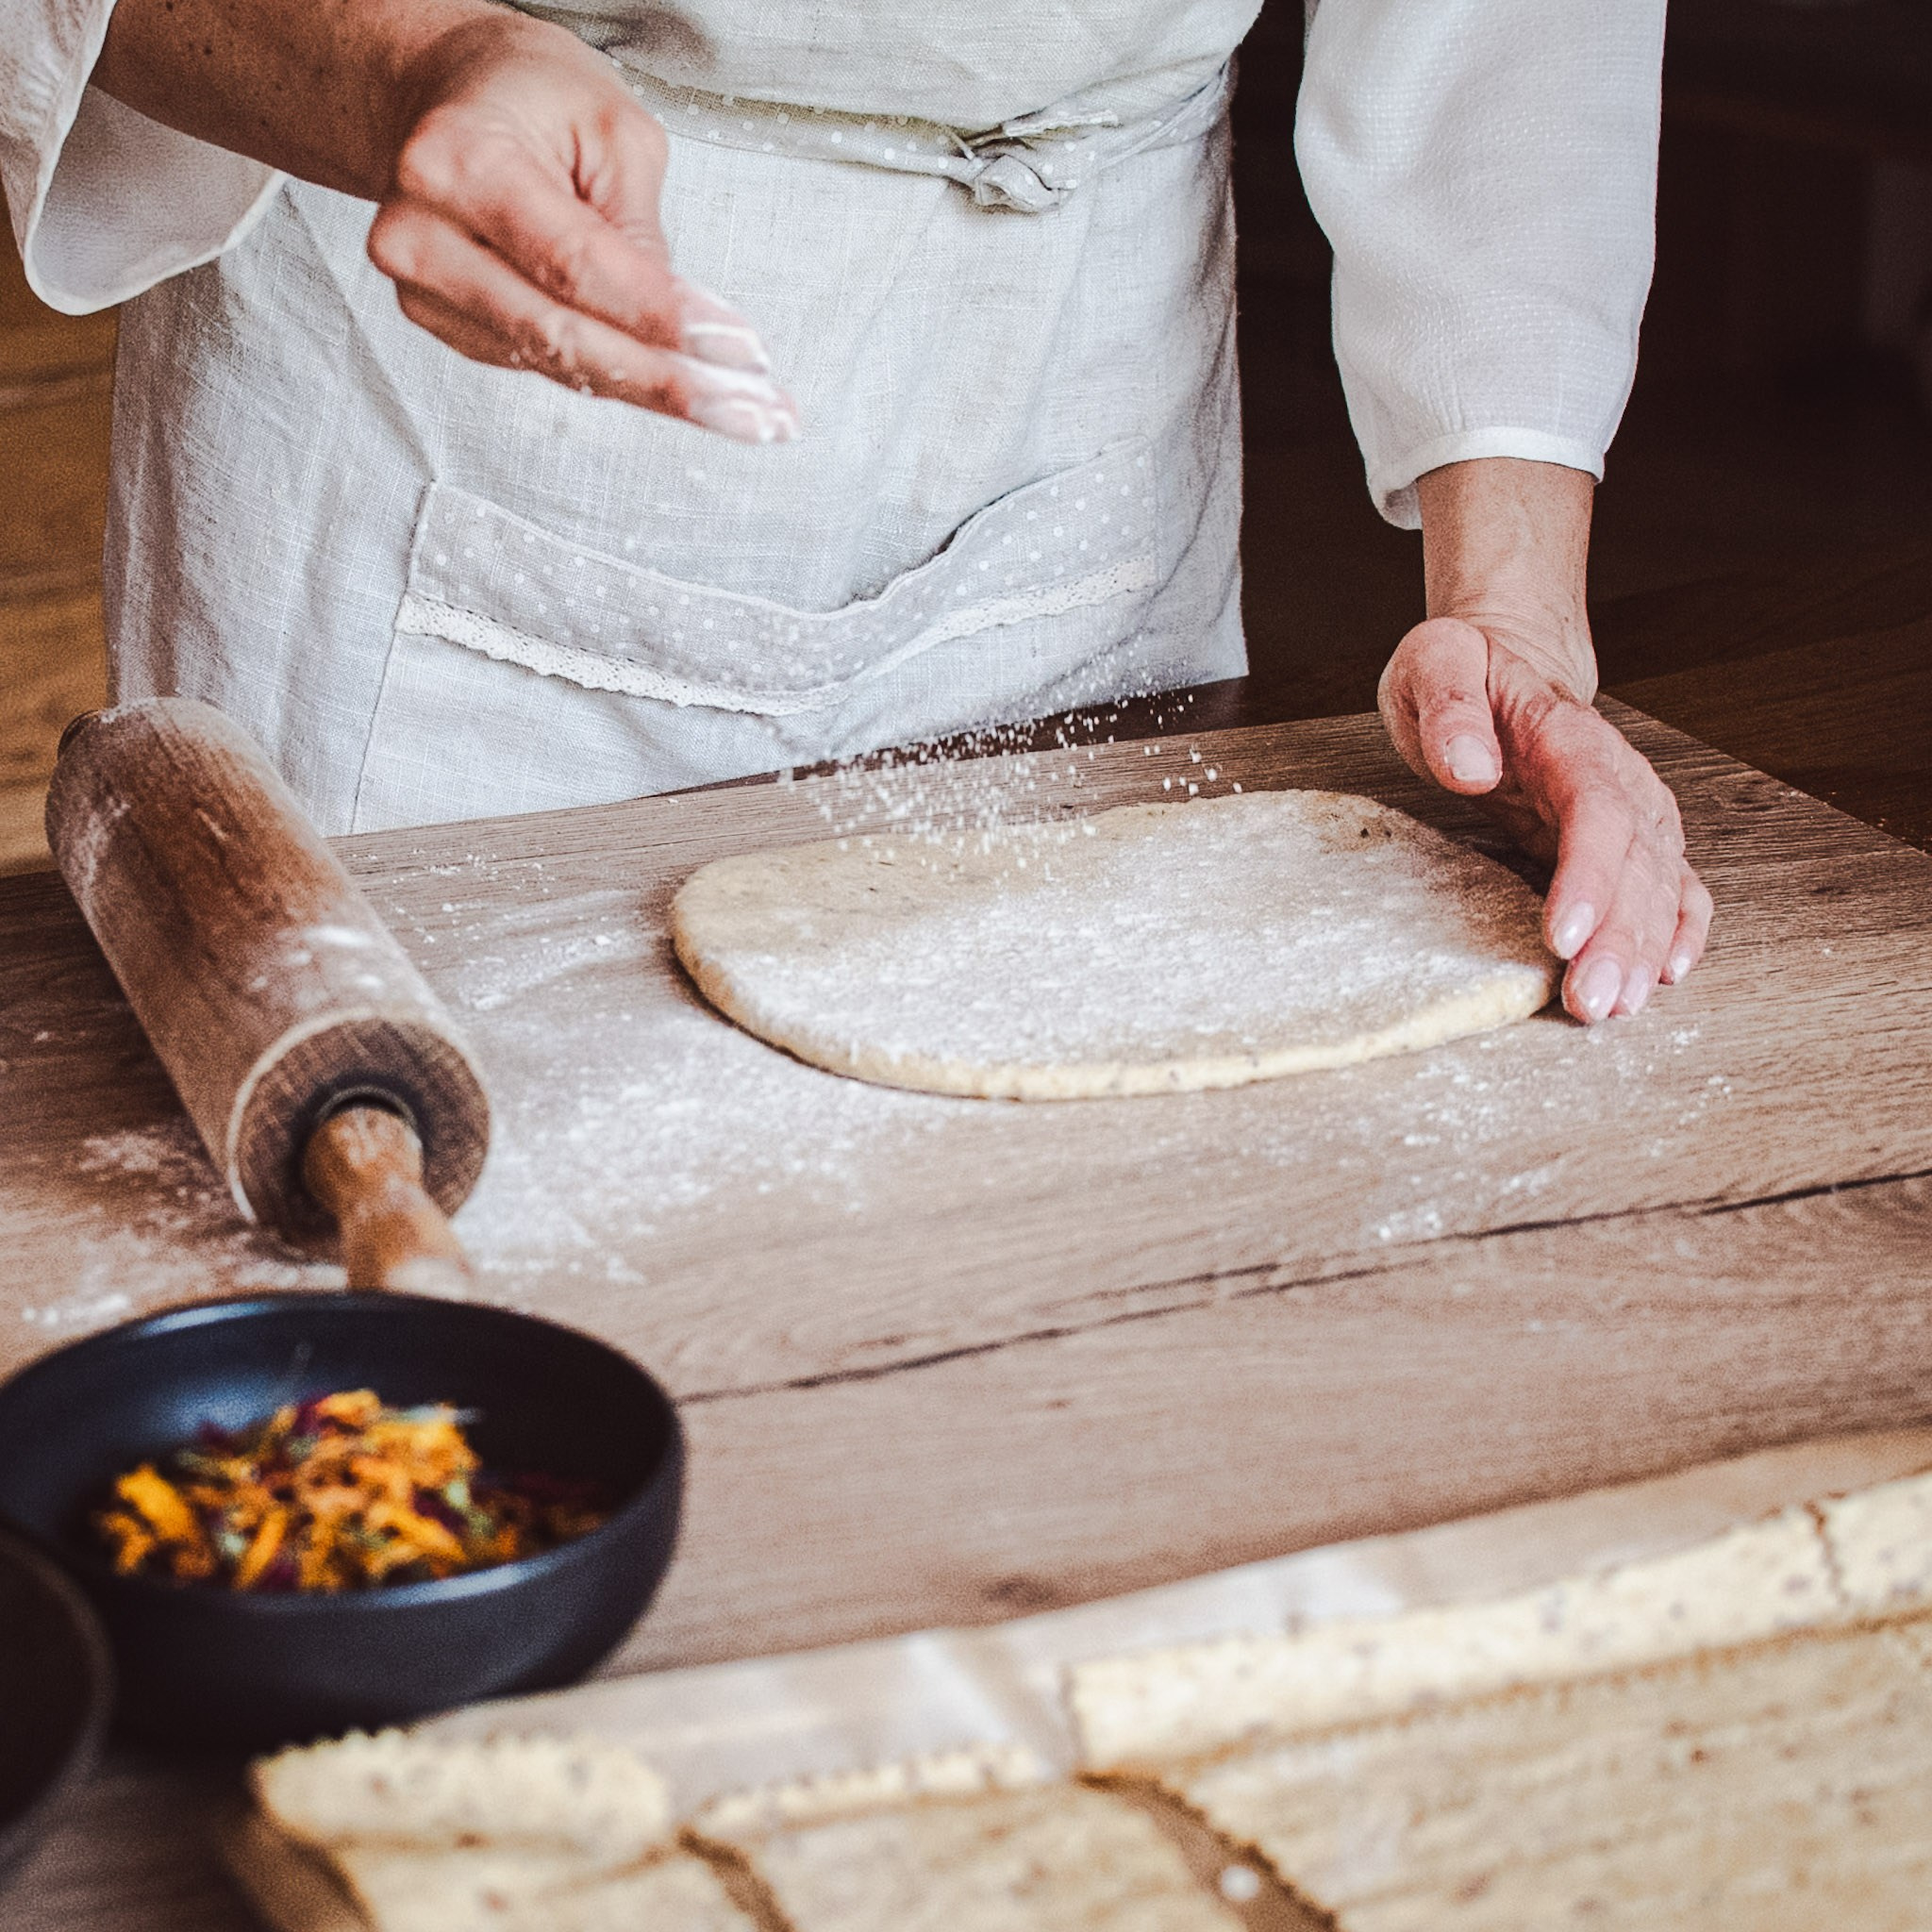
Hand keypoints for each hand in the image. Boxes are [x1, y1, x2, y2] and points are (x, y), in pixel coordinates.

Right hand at [96, 0, 797, 442]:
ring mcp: (427, 291)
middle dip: (670, 380)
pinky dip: (622, 382)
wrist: (447, 100)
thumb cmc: (528, 97)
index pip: (574, 264)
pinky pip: (548, 366)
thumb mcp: (611, 127)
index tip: (738, 349)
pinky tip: (683, 389)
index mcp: (457, 162)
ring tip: (745, 414)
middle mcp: (425, 235)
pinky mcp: (449, 326)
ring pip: (561, 365)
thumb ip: (640, 229)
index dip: (660, 316)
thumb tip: (681, 327)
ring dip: (660, 395)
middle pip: (563, 335)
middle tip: (756, 411)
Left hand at [1384, 460, 1712, 1024]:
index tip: (1564, 935)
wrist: (1504, 661)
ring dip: (1643, 951)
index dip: (1588, 877)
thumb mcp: (1435, 666)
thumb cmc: (1464, 671)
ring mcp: (1630, 811)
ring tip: (1615, 1007)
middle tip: (1590, 1003)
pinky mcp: (1626, 840)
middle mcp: (1617, 778)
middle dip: (1618, 939)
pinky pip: (1672, 886)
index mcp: (1569, 737)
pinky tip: (1667, 973)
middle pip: (1635, 864)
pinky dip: (1676, 930)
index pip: (1595, 811)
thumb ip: (1450, 709)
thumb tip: (1469, 765)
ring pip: (1658, 886)